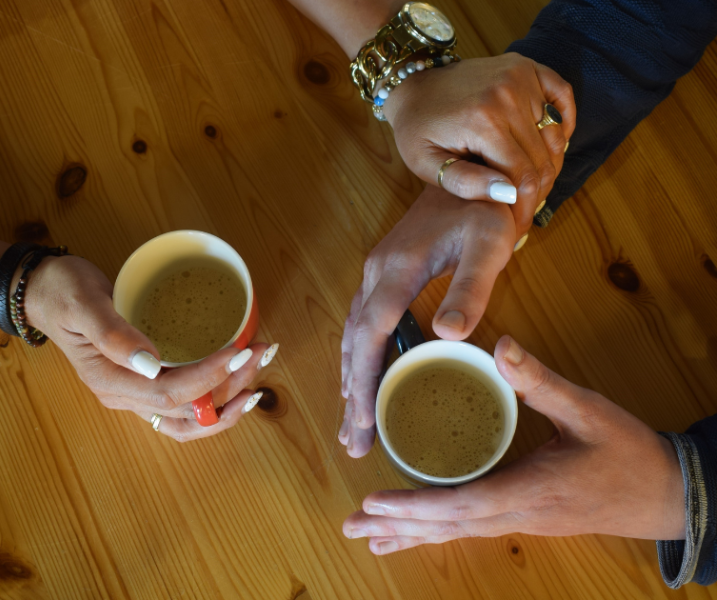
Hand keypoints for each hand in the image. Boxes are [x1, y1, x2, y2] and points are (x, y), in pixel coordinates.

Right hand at [24, 255, 275, 441]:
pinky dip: (215, 399)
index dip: (208, 377)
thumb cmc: (62, 292)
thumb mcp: (82, 303)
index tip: (238, 351)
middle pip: (187, 410)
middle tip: (261, 355)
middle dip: (230, 387)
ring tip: (258, 373)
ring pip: (190, 418)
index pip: (169, 393)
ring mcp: (136, 393)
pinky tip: (237, 381)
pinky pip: (186, 405)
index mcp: (111, 381)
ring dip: (227, 402)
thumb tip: (150, 363)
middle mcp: (125, 396)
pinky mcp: (146, 382)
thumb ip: (112, 334)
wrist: (44, 293)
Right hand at [340, 185, 514, 456]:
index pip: (372, 334)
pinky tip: (362, 378)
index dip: (365, 379)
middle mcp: (375, 273)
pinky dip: (358, 358)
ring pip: (353, 336)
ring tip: (351, 423)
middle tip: (353, 442)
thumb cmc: (484, 210)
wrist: (471, 174)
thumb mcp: (487, 246)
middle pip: (355, 342)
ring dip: (351, 380)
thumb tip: (449, 335)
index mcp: (396, 270)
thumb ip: (469, 288)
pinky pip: (362, 324)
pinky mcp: (383, 274)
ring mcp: (375, 273)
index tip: (364, 421)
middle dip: (352, 395)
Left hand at [343, 336, 685, 553]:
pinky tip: (416, 536)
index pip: (463, 504)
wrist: (664, 494)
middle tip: (350, 525)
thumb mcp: (588, 410)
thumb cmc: (627, 453)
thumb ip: (541, 382)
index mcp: (530, 489)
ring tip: (368, 538)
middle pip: (449, 526)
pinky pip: (470, 529)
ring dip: (410, 534)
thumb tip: (500, 347)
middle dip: (398, 526)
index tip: (375, 503)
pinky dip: (437, 531)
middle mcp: (517, 514)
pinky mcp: (522, 518)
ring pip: (456, 532)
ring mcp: (519, 521)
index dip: (416, 506)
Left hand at [384, 53, 575, 233]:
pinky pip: (563, 97)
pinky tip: (549, 145)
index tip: (517, 226)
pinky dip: (563, 124)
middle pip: (543, 160)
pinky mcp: (526, 66)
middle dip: (536, 192)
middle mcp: (507, 95)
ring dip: (547, 163)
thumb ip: (464, 183)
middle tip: (522, 210)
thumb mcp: (425, 164)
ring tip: (526, 182)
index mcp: (483, 121)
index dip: (524, 208)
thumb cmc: (417, 130)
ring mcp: (520, 76)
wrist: (411, 85)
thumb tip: (508, 195)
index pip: (524, 178)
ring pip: (554, 135)